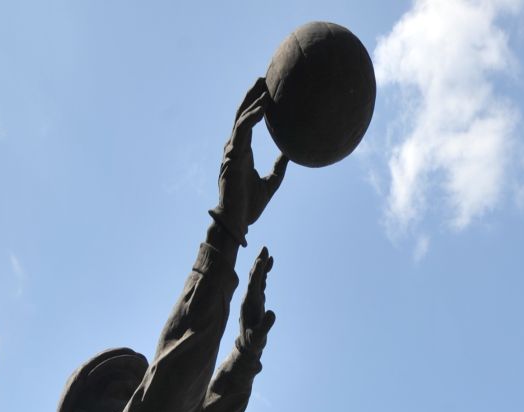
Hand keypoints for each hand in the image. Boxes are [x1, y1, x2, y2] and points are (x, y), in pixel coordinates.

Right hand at [213, 79, 286, 241]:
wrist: (238, 222)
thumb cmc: (250, 206)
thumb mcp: (271, 182)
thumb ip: (279, 166)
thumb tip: (291, 153)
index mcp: (243, 151)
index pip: (248, 121)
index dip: (255, 104)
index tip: (267, 89)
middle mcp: (235, 147)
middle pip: (242, 113)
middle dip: (252, 94)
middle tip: (265, 76)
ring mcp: (232, 151)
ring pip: (241, 118)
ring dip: (252, 100)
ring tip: (264, 85)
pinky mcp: (232, 156)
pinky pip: (242, 131)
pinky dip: (252, 117)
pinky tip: (262, 106)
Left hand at [237, 248, 275, 355]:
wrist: (248, 346)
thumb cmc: (253, 342)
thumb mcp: (259, 336)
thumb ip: (265, 326)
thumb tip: (272, 314)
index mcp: (249, 303)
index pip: (253, 284)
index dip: (257, 273)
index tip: (260, 261)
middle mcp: (249, 298)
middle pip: (253, 277)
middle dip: (258, 263)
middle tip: (264, 248)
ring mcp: (253, 298)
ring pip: (257, 278)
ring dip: (262, 265)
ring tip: (267, 253)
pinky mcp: (257, 300)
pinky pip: (260, 283)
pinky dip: (264, 274)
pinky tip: (268, 266)